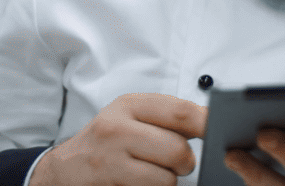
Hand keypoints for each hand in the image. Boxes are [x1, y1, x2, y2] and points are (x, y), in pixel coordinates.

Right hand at [30, 93, 207, 185]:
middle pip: (178, 150)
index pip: (180, 112)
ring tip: (150, 174)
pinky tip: (139, 184)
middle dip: (185, 163)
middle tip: (175, 163)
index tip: (220, 131)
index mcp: (128, 105)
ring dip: (167, 182)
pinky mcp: (109, 185)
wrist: (64, 170)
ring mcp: (110, 160)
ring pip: (167, 180)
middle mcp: (116, 128)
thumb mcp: (129, 117)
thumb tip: (210, 123)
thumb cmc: (105, 143)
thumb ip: (165, 117)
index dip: (207, 124)